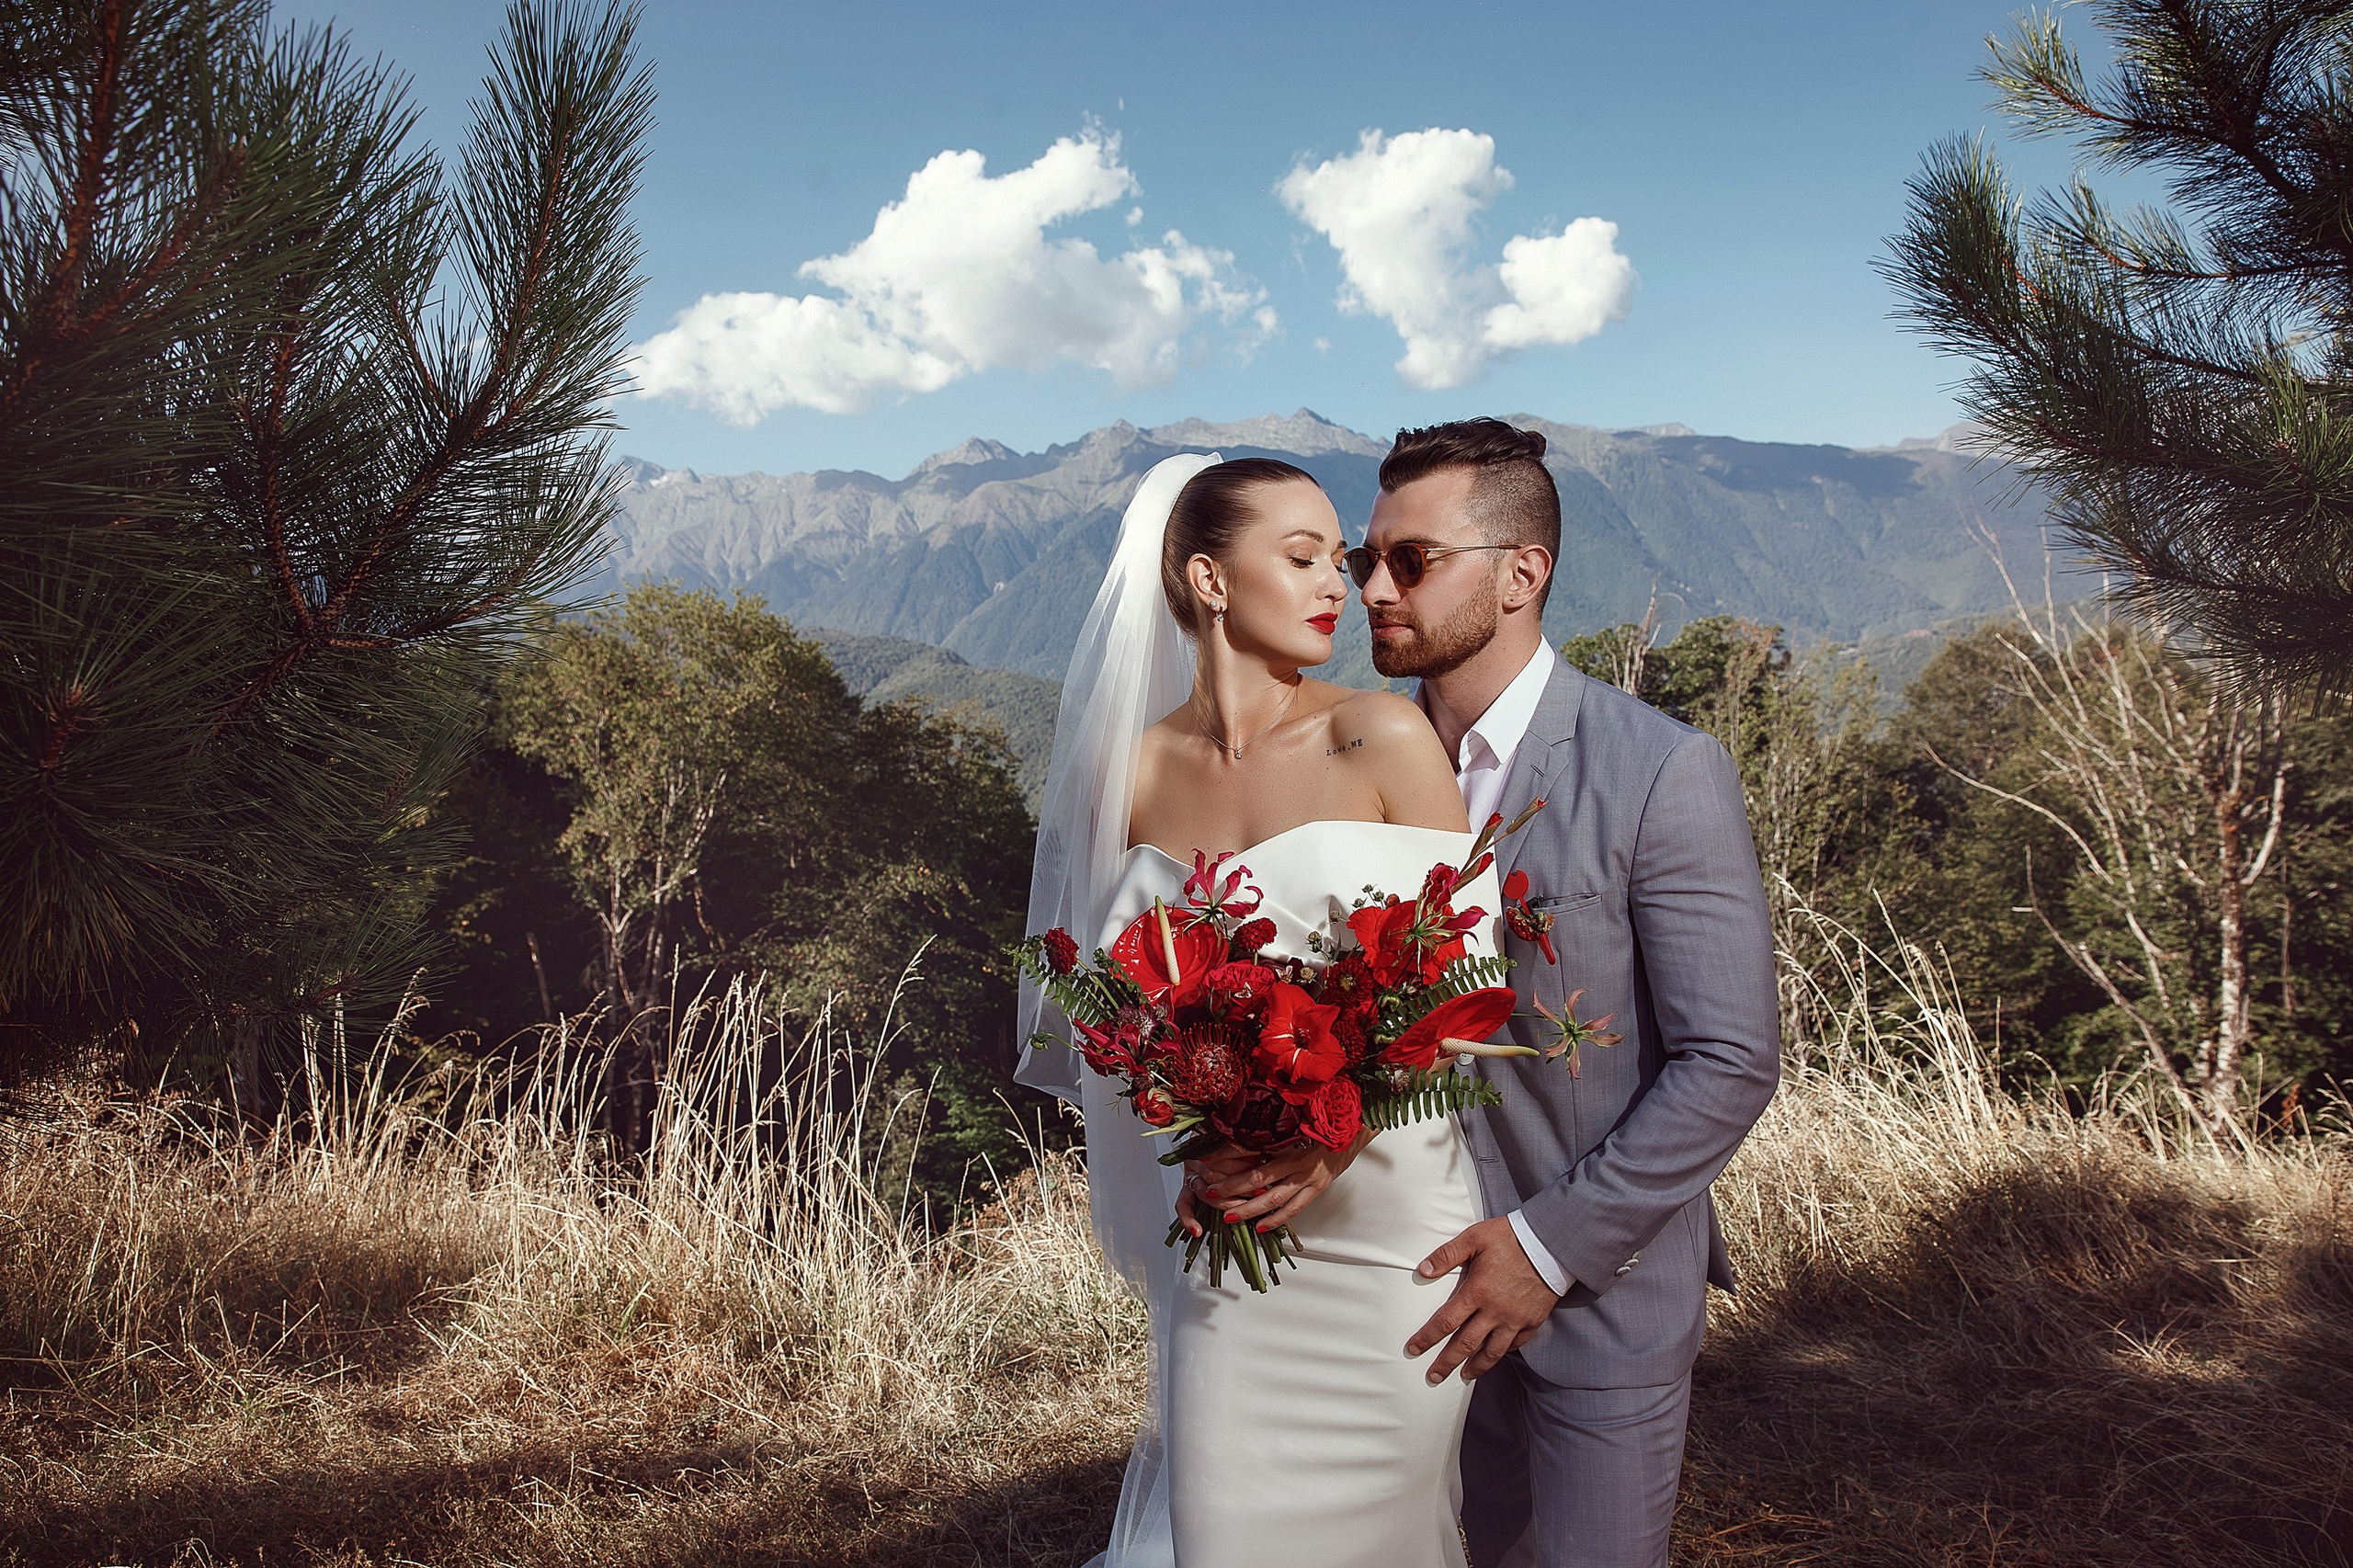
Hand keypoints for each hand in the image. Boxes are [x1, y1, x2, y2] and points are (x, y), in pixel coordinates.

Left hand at [1175, 1133, 1371, 1233]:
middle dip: (1233, 1187)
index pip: (1252, 1148)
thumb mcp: (1297, 1118)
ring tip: (1230, 1216)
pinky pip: (1295, 1208)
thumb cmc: (1326, 1121)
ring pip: (1275, 1198)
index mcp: (1291, 1138)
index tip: (1207, 1159)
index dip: (1227, 1154)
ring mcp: (1310, 1176)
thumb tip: (1241, 1129)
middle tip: (1211, 1192)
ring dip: (1250, 1209)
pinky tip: (1260, 1227)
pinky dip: (1276, 1219)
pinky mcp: (1318, 1188)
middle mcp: (1299, 1159)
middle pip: (1259, 1177)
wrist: (1355, 1129)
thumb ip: (1273, 1127)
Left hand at [1405, 1216, 1563, 1383]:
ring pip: (1492, 1352)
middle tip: (1433, 1377)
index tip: (1413, 1349)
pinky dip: (1503, 1353)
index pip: (1445, 1322)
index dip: (1427, 1338)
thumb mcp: (1474, 1238)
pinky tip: (1494, 1357)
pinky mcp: (1532, 1321)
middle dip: (1446, 1363)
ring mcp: (1515, 1320)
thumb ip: (1447, 1255)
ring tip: (1463, 1376)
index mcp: (1477, 1292)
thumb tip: (1422, 1270)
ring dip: (1475, 1367)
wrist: (1551, 1244)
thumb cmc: (1511, 1237)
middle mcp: (1494, 1312)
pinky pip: (1515, 1345)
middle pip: (1465, 1345)